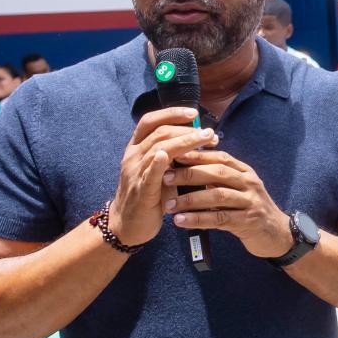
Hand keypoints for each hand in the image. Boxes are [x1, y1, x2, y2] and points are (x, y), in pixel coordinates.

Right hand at [108, 108, 215, 246]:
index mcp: (136, 148)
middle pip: (159, 133)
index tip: (193, 113)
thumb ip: (171, 155)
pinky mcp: (140, 190)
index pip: (150, 121)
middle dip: (187, 130)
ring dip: (184, 142)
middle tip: (209, 133)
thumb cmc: (148, 195)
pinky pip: (148, 174)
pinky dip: (157, 163)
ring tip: (205, 139)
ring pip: (158, 149)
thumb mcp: (158, 171)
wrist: (128, 224)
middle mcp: (133, 156)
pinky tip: (166, 155)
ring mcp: (134, 172)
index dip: (171, 113)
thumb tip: (196, 140)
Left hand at [163, 148, 291, 258]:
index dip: (196, 155)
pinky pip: (219, 218)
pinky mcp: (248, 222)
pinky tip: (181, 222)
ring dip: (190, 199)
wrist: (278, 234)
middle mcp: (249, 183)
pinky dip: (198, 219)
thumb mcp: (240, 189)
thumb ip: (220, 179)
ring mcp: (250, 202)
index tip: (172, 155)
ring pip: (217, 195)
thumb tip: (188, 167)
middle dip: (189, 174)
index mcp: (245, 171)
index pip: (219, 157)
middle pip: (217, 172)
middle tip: (165, 177)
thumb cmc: (251, 210)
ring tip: (170, 204)